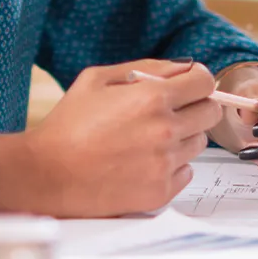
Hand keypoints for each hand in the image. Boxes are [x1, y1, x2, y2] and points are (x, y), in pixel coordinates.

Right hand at [17, 60, 222, 216]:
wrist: (47, 175)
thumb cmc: (68, 125)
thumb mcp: (98, 79)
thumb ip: (146, 67)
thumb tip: (182, 67)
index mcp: (152, 97)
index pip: (205, 82)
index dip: (198, 80)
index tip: (189, 84)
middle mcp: (165, 130)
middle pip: (211, 112)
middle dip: (196, 107)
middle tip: (173, 112)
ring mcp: (164, 164)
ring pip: (198, 144)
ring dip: (182, 138)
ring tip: (149, 140)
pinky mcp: (160, 192)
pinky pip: (186, 173)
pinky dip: (172, 166)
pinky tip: (144, 162)